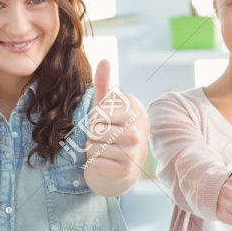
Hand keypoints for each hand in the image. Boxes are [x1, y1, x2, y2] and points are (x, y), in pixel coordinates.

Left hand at [84, 60, 145, 180]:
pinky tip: (105, 163)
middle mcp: (139, 130)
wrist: (119, 170)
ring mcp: (135, 151)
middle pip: (96, 129)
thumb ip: (104, 85)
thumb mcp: (105, 108)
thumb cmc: (111, 133)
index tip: (104, 123)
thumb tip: (104, 60)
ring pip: (95, 145)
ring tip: (103, 150)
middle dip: (92, 135)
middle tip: (101, 139)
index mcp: (135, 112)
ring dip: (92, 149)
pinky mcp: (128, 170)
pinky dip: (95, 163)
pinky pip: (97, 161)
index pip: (99, 112)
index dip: (94, 119)